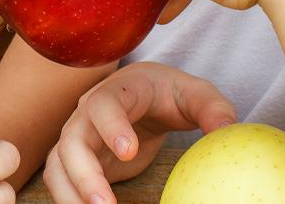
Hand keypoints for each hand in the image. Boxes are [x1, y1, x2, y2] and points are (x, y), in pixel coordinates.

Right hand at [42, 63, 233, 203]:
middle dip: (84, 174)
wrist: (145, 95)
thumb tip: (226, 131)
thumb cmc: (170, 94)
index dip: (111, 126)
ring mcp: (78, 136)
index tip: (128, 152)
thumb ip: (213, 109)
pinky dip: (70, 200)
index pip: (103, 103)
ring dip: (70, 194)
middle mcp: (88, 112)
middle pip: (72, 139)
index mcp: (118, 91)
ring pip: (58, 164)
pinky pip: (61, 181)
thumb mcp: (196, 94)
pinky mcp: (76, 160)